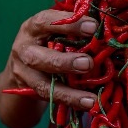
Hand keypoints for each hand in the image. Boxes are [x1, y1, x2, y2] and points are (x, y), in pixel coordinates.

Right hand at [0, 10, 98, 127]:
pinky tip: (87, 105)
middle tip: (88, 64)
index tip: (93, 27)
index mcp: (32, 28)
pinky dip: (70, 102)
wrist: (22, 68)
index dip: (68, 24)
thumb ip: (73, 28)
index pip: (46, 22)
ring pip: (42, 85)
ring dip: (68, 93)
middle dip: (63, 62)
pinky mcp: (29, 91)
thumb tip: (105, 26)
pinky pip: (50, 99)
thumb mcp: (55, 30)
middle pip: (37, 57)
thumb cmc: (48, 41)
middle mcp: (23, 49)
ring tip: (91, 99)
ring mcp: (23, 73)